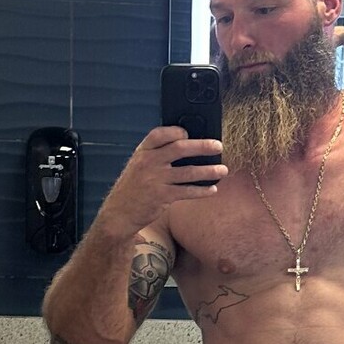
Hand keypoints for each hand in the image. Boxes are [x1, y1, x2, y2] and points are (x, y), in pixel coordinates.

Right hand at [105, 125, 226, 222]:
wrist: (119, 213)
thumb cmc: (133, 187)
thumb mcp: (138, 165)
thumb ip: (156, 155)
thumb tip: (186, 146)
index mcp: (142, 152)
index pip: (159, 134)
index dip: (176, 131)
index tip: (189, 132)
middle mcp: (148, 163)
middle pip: (179, 149)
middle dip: (202, 146)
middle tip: (218, 147)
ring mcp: (155, 180)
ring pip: (188, 172)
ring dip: (208, 171)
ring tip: (223, 170)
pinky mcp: (162, 197)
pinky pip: (187, 192)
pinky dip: (202, 190)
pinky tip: (212, 189)